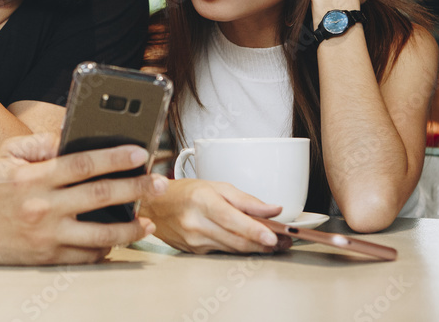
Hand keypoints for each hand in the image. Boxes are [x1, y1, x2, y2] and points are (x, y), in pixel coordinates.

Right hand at [0, 133, 168, 264]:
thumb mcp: (8, 155)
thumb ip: (42, 144)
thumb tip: (75, 138)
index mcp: (35, 178)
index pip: (83, 163)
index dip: (115, 157)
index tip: (140, 152)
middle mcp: (43, 207)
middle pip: (100, 196)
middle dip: (136, 190)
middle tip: (159, 184)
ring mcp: (47, 236)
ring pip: (100, 235)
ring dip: (130, 228)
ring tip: (148, 221)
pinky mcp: (47, 259)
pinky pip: (85, 257)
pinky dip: (106, 250)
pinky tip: (119, 241)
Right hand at [141, 178, 291, 253]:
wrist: (154, 207)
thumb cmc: (184, 192)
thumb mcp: (216, 186)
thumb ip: (246, 199)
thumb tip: (272, 209)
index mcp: (203, 202)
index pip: (233, 219)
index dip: (255, 230)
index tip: (273, 236)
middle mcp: (197, 223)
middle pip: (236, 239)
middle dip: (263, 243)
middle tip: (283, 240)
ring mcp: (195, 241)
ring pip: (233, 249)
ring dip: (255, 247)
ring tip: (273, 242)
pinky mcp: (195, 252)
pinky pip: (224, 251)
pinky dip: (239, 248)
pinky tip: (249, 243)